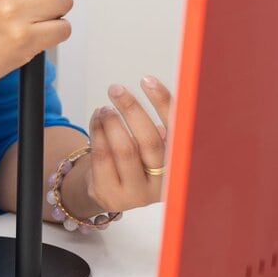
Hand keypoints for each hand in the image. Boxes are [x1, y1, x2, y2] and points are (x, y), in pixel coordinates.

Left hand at [85, 76, 171, 212]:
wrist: (112, 190)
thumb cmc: (137, 159)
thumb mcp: (153, 143)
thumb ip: (158, 124)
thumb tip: (152, 85)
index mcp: (180, 164)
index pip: (176, 130)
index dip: (163, 103)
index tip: (147, 80)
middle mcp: (164, 183)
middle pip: (150, 141)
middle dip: (131, 109)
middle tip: (116, 90)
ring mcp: (138, 194)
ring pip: (124, 150)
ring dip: (111, 122)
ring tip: (104, 108)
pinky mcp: (114, 196)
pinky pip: (103, 158)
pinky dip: (97, 133)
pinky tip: (97, 120)